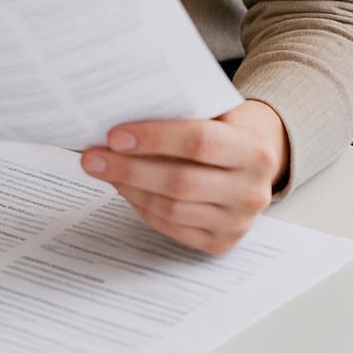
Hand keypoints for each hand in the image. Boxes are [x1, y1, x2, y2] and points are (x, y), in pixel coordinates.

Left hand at [80, 99, 289, 254]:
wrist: (260, 158)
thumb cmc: (226, 125)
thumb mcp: (216, 109)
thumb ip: (181, 110)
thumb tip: (121, 111)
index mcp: (255, 149)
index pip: (200, 142)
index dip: (155, 138)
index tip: (114, 135)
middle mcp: (252, 191)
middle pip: (181, 182)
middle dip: (130, 168)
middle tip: (92, 157)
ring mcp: (238, 222)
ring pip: (173, 209)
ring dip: (131, 189)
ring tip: (102, 171)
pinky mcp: (222, 242)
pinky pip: (174, 228)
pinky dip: (143, 207)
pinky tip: (123, 188)